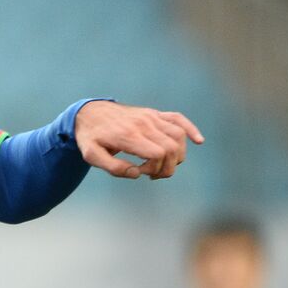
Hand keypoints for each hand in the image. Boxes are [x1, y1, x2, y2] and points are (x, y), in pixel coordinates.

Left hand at [74, 101, 203, 179]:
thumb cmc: (90, 137)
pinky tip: (198, 141)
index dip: (155, 169)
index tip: (140, 172)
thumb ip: (113, 167)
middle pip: (171, 148)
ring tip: (162, 165)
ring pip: (178, 136)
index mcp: (128, 135)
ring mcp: (151, 117)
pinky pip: (178, 119)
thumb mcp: (91, 156)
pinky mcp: (154, 114)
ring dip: (177, 155)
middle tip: (151, 174)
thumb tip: (136, 173)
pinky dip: (190, 130)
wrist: (89, 113)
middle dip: (166, 167)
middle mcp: (144, 124)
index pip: (157, 154)